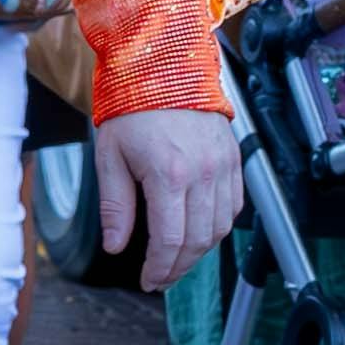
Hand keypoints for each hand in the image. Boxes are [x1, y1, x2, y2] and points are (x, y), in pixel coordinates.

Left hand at [92, 107, 239, 293]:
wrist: (164, 64)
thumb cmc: (132, 106)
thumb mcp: (110, 156)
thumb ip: (115, 206)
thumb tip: (116, 245)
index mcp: (169, 174)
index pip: (170, 240)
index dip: (160, 268)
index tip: (148, 280)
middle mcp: (203, 173)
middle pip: (198, 240)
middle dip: (178, 267)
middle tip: (161, 278)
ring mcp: (223, 166)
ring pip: (220, 227)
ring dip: (200, 251)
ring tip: (177, 259)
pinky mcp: (233, 159)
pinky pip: (234, 205)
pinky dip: (219, 225)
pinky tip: (199, 231)